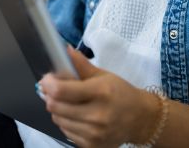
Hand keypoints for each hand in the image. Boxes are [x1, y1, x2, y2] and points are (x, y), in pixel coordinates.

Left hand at [39, 47, 160, 146]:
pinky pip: (66, 133)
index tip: (47, 79)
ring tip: (69, 103)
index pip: (61, 91)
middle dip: (50, 96)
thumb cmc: (121, 94)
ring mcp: (94, 134)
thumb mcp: (104, 75)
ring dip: (58, 110)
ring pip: (58, 120)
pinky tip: (76, 116)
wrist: (141, 119)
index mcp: (100, 92)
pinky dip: (66, 123)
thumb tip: (65, 51)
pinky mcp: (92, 146)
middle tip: (55, 90)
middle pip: (55, 106)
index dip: (48, 84)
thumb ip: (81, 65)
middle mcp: (97, 115)